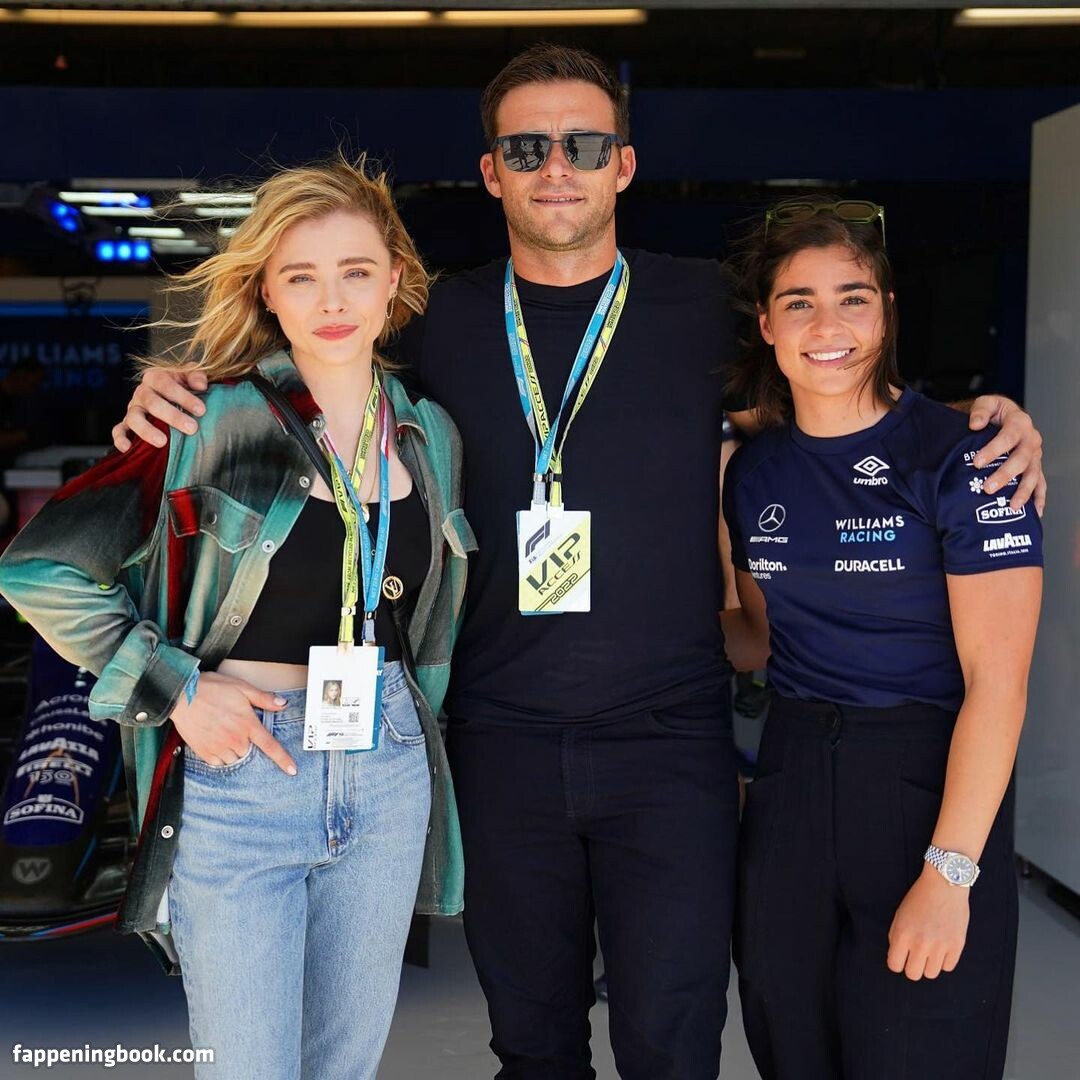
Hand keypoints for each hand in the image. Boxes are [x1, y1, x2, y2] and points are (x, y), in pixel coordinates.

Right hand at [111, 367, 208, 451]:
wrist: (168, 399)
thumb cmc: (182, 388)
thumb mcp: (189, 377)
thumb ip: (196, 376)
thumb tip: (201, 385)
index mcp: (155, 377)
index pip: (165, 383)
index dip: (183, 396)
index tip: (201, 410)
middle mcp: (141, 393)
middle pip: (152, 402)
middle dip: (172, 416)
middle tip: (191, 428)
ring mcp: (132, 409)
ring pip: (134, 418)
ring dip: (147, 430)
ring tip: (163, 442)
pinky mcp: (126, 424)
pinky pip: (118, 431)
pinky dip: (120, 439)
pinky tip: (127, 448)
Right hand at [171, 671, 295, 773]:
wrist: (181, 695)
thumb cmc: (212, 688)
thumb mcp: (242, 688)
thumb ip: (264, 699)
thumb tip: (283, 705)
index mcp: (247, 724)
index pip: (270, 746)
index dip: (283, 759)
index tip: (292, 770)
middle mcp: (235, 739)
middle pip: (249, 751)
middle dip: (246, 742)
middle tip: (233, 725)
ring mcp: (219, 747)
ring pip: (234, 758)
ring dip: (233, 749)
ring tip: (222, 730)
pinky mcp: (205, 752)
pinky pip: (218, 762)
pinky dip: (219, 755)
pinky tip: (214, 739)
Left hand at [887, 864, 969, 980]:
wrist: (944, 885)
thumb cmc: (919, 898)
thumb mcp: (900, 914)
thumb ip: (896, 937)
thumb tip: (898, 957)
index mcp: (903, 934)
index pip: (895, 966)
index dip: (897, 962)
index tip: (902, 956)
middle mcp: (921, 943)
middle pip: (913, 975)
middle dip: (912, 967)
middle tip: (916, 955)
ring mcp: (940, 946)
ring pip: (931, 974)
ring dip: (929, 965)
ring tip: (930, 950)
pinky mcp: (957, 946)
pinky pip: (948, 967)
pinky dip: (945, 960)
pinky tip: (943, 947)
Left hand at [968, 395, 1044, 514]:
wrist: (1002, 417)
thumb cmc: (993, 412)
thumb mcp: (986, 404)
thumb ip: (980, 410)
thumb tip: (975, 424)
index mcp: (1020, 422)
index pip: (1008, 437)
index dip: (993, 450)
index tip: (977, 462)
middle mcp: (1031, 440)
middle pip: (1021, 459)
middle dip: (1005, 475)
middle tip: (987, 488)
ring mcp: (1035, 455)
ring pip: (1032, 474)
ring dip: (1023, 491)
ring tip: (1011, 506)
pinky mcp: (1035, 467)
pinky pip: (1040, 483)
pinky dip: (1039, 497)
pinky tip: (1036, 511)